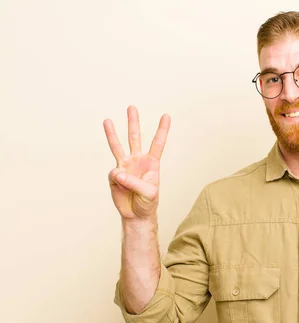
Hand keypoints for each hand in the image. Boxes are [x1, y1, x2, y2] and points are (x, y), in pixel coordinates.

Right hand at [104, 105, 170, 219]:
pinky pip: (114, 173)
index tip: (166, 116)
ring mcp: (125, 166)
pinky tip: (122, 186)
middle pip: (135, 138)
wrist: (136, 214)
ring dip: (113, 133)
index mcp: (152, 163)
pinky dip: (117, 179)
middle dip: (134, 123)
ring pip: (118, 146)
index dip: (162, 130)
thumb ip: (135, 182)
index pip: (158, 143)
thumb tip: (118, 172)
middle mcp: (138, 161)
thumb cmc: (147, 203)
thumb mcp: (149, 193)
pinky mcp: (115, 175)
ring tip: (107, 120)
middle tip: (132, 107)